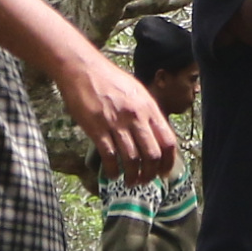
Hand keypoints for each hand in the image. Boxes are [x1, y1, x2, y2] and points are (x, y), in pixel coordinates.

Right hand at [54, 49, 177, 182]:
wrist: (83, 69)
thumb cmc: (110, 80)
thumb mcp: (137, 92)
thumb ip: (148, 113)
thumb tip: (156, 136)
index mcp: (149, 108)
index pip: (168, 141)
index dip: (168, 162)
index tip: (164, 173)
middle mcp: (136, 117)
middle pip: (152, 155)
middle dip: (150, 174)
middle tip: (145, 181)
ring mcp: (116, 123)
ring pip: (132, 159)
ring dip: (132, 176)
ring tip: (129, 182)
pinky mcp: (97, 128)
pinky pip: (110, 156)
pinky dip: (113, 170)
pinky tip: (112, 174)